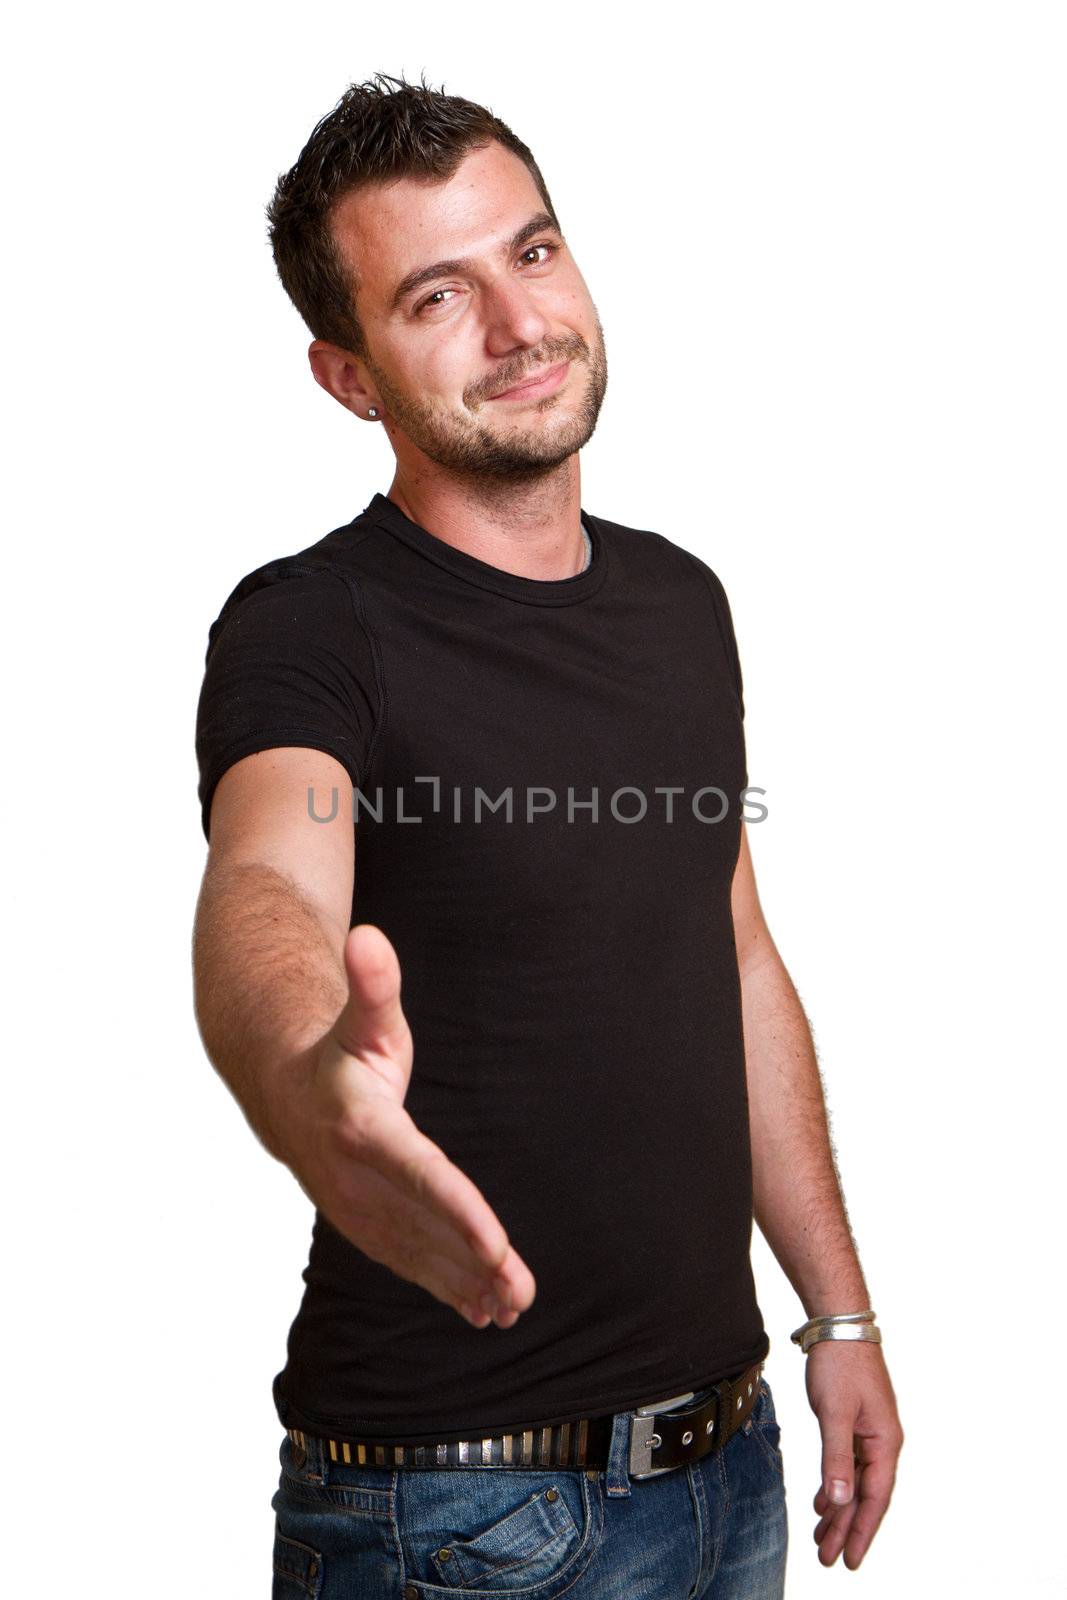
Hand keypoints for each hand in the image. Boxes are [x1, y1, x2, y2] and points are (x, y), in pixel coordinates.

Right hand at [279, 922, 536, 1330]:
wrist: (285, 1094)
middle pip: (426, 1225)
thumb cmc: (341, 1050)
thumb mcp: (363, 1015)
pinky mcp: (367, 1226)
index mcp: (363, 1129)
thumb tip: (366, 935)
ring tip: (513, 1308)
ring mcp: (359, 1210)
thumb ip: (372, 983)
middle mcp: (357, 1180)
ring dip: (466, 1284)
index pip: (421, 1174)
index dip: (459, 1210)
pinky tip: (485, 1310)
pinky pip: (410, 1262)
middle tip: (521, 1292)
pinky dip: (446, 1287)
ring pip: (420, 1254)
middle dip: (473, 1262)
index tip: (496, 1243)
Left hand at [805, 1338, 904, 1569]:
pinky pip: (847, 1465)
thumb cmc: (840, 1365)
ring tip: (821, 1539)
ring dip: (839, 1510)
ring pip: (854, 1482)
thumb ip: (837, 1458)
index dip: (862, 1531)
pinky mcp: (855, 1424)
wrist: (838, 1326)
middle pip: (864, 1495)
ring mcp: (869, 1433)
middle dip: (846, 1528)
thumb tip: (841, 1500)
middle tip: (828, 1559)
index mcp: (885, 1443)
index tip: (850, 1561)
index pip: (875, 1498)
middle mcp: (882, 1442)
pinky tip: (823, 1502)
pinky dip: (835, 1485)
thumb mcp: (835, 1413)